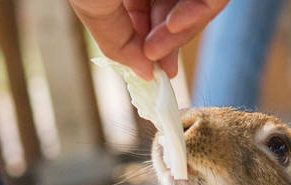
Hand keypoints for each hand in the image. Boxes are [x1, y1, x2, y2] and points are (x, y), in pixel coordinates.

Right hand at [69, 1, 229, 78]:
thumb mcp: (95, 5)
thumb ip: (118, 42)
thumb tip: (142, 72)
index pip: (145, 11)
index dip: (148, 41)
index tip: (147, 68)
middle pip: (172, 10)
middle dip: (167, 43)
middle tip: (160, 70)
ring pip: (193, 6)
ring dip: (177, 34)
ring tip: (158, 51)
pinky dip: (195, 14)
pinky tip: (174, 28)